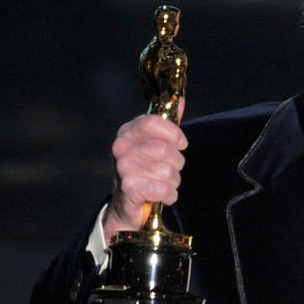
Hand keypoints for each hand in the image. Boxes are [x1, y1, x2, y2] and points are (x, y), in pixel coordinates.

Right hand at [104, 98, 187, 243]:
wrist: (127, 205)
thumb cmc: (145, 170)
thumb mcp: (155, 144)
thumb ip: (168, 124)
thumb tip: (181, 99)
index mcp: (128, 132)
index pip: (152, 122)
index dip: (173, 133)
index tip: (181, 143)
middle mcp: (122, 147)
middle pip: (164, 149)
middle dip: (177, 163)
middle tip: (171, 169)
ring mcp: (123, 168)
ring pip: (167, 171)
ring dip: (173, 181)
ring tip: (165, 183)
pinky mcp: (129, 188)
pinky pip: (162, 189)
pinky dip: (169, 195)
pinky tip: (163, 195)